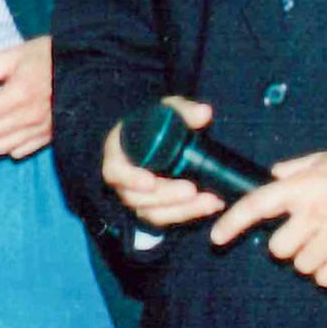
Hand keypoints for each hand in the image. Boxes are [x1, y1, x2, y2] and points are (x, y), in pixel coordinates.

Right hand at [102, 98, 228, 229]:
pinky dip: (190, 213)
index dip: (130, 179)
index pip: (114, 171)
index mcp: (117, 154)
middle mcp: (124, 181)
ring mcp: (139, 198)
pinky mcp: (155, 208)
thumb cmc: (155, 122)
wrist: (161, 138)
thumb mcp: (168, 110)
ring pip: (154, 213)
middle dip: (166, 196)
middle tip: (191, 190)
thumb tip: (204, 113)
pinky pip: (168, 217)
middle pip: (137, 198)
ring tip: (209, 200)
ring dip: (182, 209)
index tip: (151, 181)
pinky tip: (212, 204)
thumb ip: (184, 110)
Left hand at [207, 145, 326, 286]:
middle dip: (285, 243)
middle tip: (303, 231)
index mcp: (304, 187)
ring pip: (301, 266)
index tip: (217, 237)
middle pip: (277, 249)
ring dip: (308, 257)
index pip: (256, 206)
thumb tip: (272, 176)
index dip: (232, 223)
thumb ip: (296, 169)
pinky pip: (324, 278)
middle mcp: (315, 215)